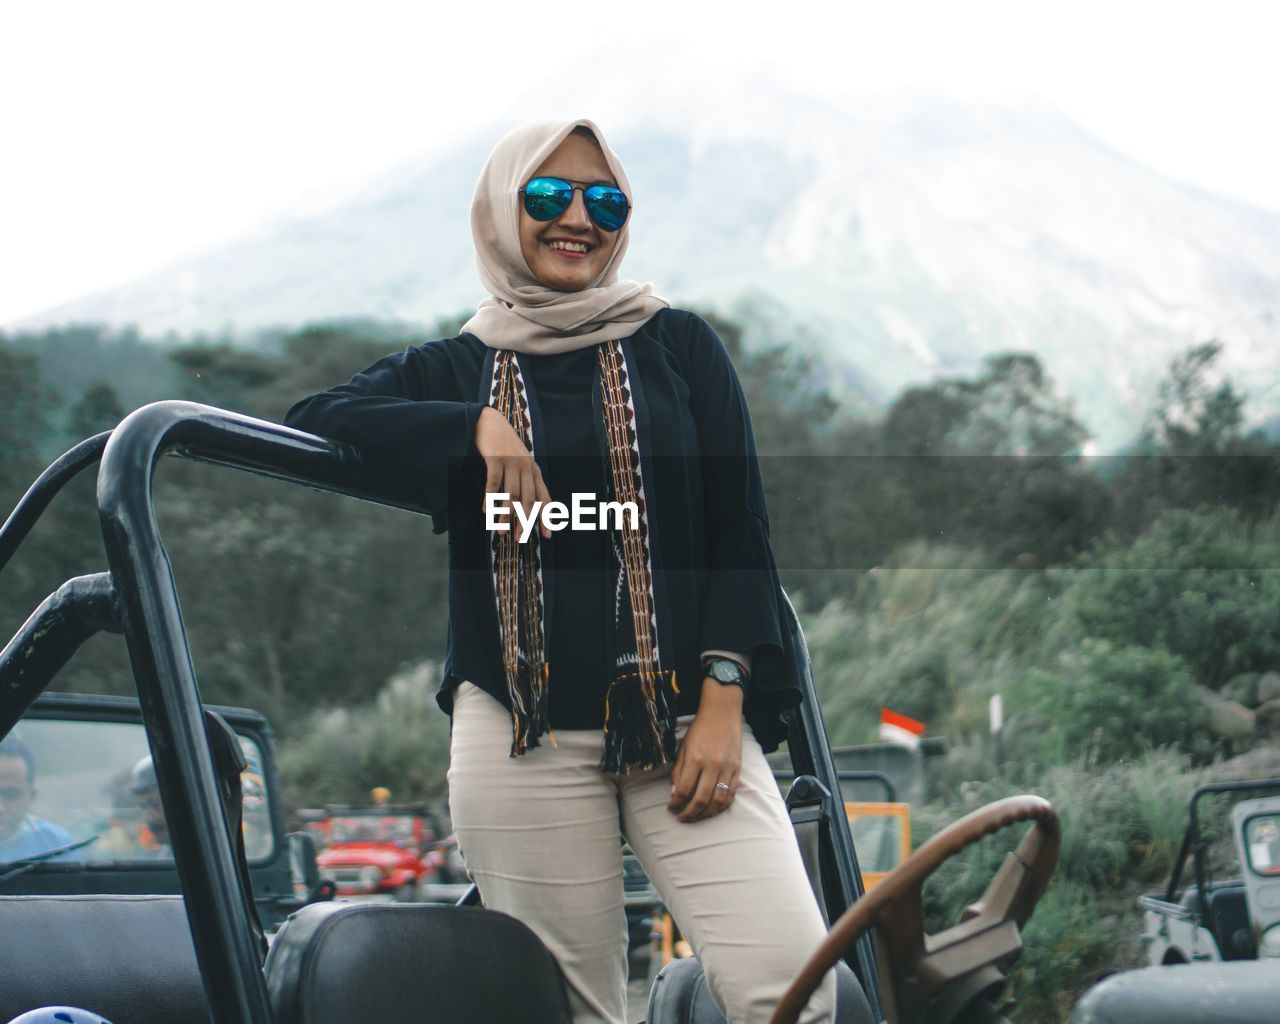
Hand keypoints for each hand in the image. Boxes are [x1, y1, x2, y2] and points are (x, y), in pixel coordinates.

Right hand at [475, 406, 551, 538]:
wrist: (490, 422)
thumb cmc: (505, 447)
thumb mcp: (520, 463)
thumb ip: (524, 481)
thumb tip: (524, 508)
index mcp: (534, 471)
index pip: (544, 498)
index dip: (547, 517)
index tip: (547, 535)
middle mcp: (526, 467)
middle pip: (528, 500)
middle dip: (525, 522)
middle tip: (519, 539)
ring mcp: (511, 462)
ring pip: (510, 495)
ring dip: (505, 515)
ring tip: (500, 531)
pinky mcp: (496, 458)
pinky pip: (493, 483)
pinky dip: (490, 499)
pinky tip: (486, 511)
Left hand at [667, 681, 743, 822]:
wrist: (722, 712)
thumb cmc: (699, 728)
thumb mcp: (683, 747)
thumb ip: (679, 771)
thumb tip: (675, 795)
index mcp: (695, 758)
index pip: (684, 790)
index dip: (676, 803)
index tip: (670, 808)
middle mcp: (712, 765)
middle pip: (700, 800)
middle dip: (689, 813)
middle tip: (681, 818)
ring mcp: (727, 768)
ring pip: (717, 801)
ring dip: (705, 814)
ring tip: (695, 817)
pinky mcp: (738, 769)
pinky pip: (731, 795)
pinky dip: (721, 807)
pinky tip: (712, 811)